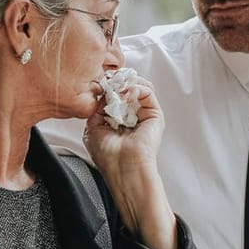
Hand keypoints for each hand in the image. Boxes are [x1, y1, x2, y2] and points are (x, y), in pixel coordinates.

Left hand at [83, 76, 177, 248]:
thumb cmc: (108, 156)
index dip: (107, 86)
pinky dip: (136, 88)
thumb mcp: (93, 126)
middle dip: (117, 81)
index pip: (114, 95)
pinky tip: (126, 94)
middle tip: (108, 79)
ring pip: (139, 87)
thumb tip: (103, 90)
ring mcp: (143, 115)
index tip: (99, 81)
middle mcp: (131, 117)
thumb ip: (97, 107)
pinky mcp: (155, 115)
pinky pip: (148, 92)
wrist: (123, 169)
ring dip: (126, 82)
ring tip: (117, 87)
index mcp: (116, 121)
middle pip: (127, 88)